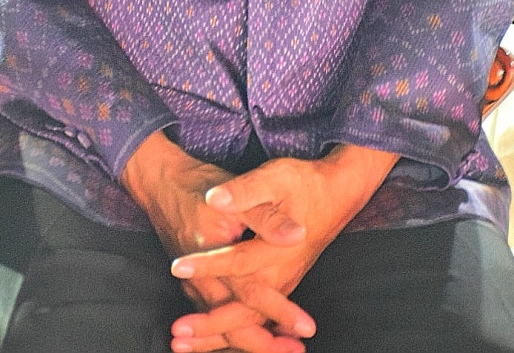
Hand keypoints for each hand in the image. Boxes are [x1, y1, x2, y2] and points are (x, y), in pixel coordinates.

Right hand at [120, 132, 310, 352]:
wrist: (161, 180)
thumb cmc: (200, 185)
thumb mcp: (236, 193)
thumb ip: (266, 218)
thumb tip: (297, 234)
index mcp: (214, 259)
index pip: (251, 295)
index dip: (279, 312)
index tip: (305, 327)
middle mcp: (200, 280)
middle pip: (233, 324)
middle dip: (264, 343)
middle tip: (296, 350)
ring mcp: (194, 284)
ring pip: (222, 324)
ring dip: (250, 339)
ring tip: (282, 347)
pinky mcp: (192, 282)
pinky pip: (213, 315)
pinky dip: (232, 329)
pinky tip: (252, 332)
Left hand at [169, 144, 398, 352]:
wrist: (336, 193)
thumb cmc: (303, 182)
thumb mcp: (275, 177)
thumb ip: (246, 191)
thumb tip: (215, 198)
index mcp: (276, 249)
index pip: (237, 263)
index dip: (207, 266)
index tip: (177, 266)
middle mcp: (280, 273)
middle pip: (244, 310)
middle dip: (210, 325)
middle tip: (178, 335)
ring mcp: (282, 283)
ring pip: (249, 321)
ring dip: (217, 336)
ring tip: (183, 344)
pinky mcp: (281, 285)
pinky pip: (256, 319)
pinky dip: (231, 332)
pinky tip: (210, 337)